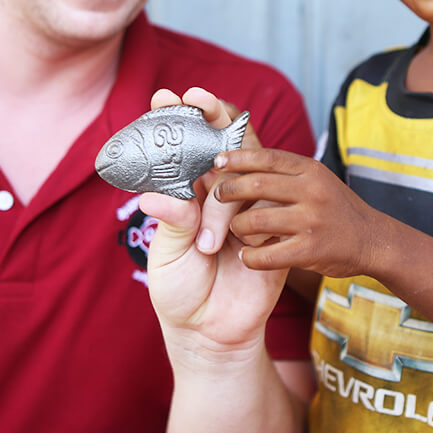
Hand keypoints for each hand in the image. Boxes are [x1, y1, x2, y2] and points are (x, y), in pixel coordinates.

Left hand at [141, 89, 287, 357]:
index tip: (164, 95)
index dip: (181, 120)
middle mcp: (226, 197)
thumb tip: (152, 194)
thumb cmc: (181, 291)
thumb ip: (171, 222)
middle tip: (195, 95)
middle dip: (211, 116)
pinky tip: (239, 254)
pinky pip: (272, 220)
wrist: (210, 336)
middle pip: (227, 145)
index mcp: (197, 194)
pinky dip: (252, 234)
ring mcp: (256, 215)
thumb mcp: (168, 256)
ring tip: (208, 230)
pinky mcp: (281, 241)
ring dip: (223, 200)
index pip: (192, 147)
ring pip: (249, 180)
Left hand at [213, 148, 389, 279]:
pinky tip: (246, 257)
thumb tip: (244, 161)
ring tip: (233, 229)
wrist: (373, 240)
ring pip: (256, 220)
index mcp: (311, 171)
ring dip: (237, 226)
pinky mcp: (311, 249)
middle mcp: (312, 191)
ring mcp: (312, 221)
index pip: (267, 157)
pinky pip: (268, 254)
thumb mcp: (318, 180)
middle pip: (257, 185)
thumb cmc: (336, 209)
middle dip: (229, 190)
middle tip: (217, 196)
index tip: (217, 160)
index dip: (238, 157)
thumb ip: (288, 173)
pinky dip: (251, 257)